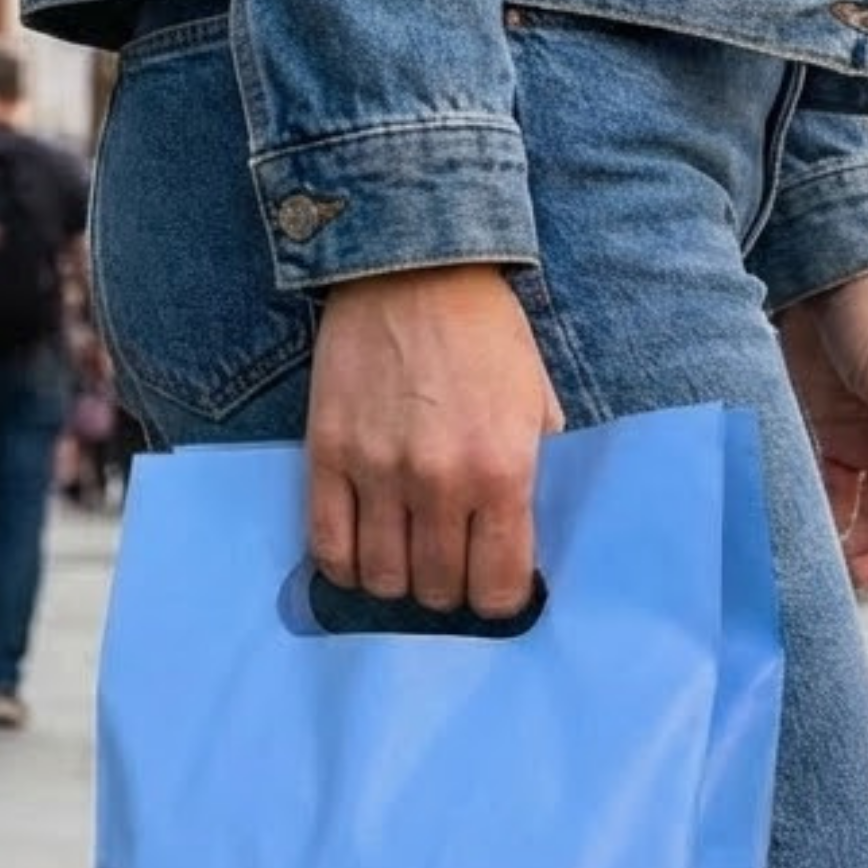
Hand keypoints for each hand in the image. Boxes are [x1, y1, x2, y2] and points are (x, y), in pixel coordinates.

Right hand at [307, 264, 561, 616]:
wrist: (414, 268)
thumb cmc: (487, 337)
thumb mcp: (539, 403)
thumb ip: (539, 475)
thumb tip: (529, 545)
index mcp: (504, 472)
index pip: (500, 587)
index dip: (501, 600)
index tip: (496, 589)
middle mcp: (441, 481)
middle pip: (441, 589)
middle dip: (451, 591)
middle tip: (452, 571)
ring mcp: (378, 471)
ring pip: (384, 578)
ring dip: (399, 583)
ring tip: (408, 561)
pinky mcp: (328, 454)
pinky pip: (328, 545)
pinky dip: (346, 566)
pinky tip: (363, 554)